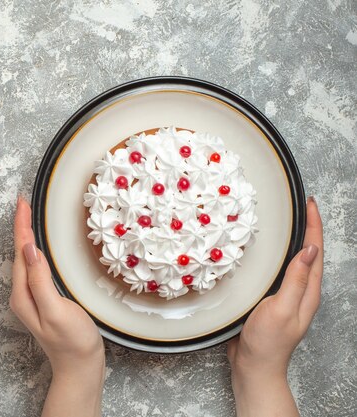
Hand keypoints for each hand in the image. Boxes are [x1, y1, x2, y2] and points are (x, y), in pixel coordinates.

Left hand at [12, 196, 103, 416]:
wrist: (80, 366)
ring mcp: (31, 297)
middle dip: (21, 225)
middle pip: (20, 252)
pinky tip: (40, 245)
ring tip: (28, 216)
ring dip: (26, 236)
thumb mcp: (56, 310)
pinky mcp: (42, 299)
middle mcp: (22, 293)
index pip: (20, 251)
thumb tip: (29, 249)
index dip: (21, 225)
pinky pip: (35, 267)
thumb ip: (40, 281)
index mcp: (22, 293)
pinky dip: (36, 250)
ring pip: (26, 259)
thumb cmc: (72, 341)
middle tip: (25, 202)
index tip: (22, 202)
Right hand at [227, 197, 322, 415]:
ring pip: (292, 260)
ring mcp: (285, 295)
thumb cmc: (267, 341)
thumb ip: (296, 280)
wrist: (253, 365)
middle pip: (307, 252)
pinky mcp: (270, 299)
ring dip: (291, 239)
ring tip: (284, 221)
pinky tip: (264, 251)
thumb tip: (310, 250)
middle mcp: (300, 290)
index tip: (308, 203)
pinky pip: (277, 270)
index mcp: (308, 291)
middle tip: (298, 205)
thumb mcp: (282, 308)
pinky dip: (275, 255)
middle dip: (306, 227)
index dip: (313, 225)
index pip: (315, 251)